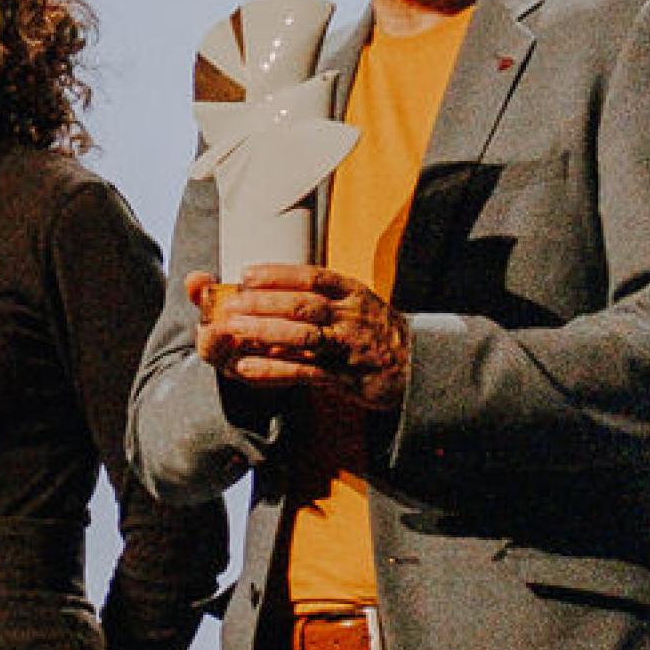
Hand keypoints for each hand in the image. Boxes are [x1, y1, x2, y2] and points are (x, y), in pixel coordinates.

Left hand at [191, 266, 409, 417]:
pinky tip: (246, 368)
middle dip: (263, 302)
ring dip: (265, 332)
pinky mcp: (345, 376)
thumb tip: (274, 289)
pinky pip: (304, 372)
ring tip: (232, 330)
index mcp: (353, 293)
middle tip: (230, 303)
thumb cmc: (376, 333)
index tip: (246, 273)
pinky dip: (273, 369)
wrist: (418, 367)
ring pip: (303, 336)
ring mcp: (348, 346)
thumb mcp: (357, 305)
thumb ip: (323, 297)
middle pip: (303, 305)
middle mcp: (351, 316)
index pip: (313, 277)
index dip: (278, 274)